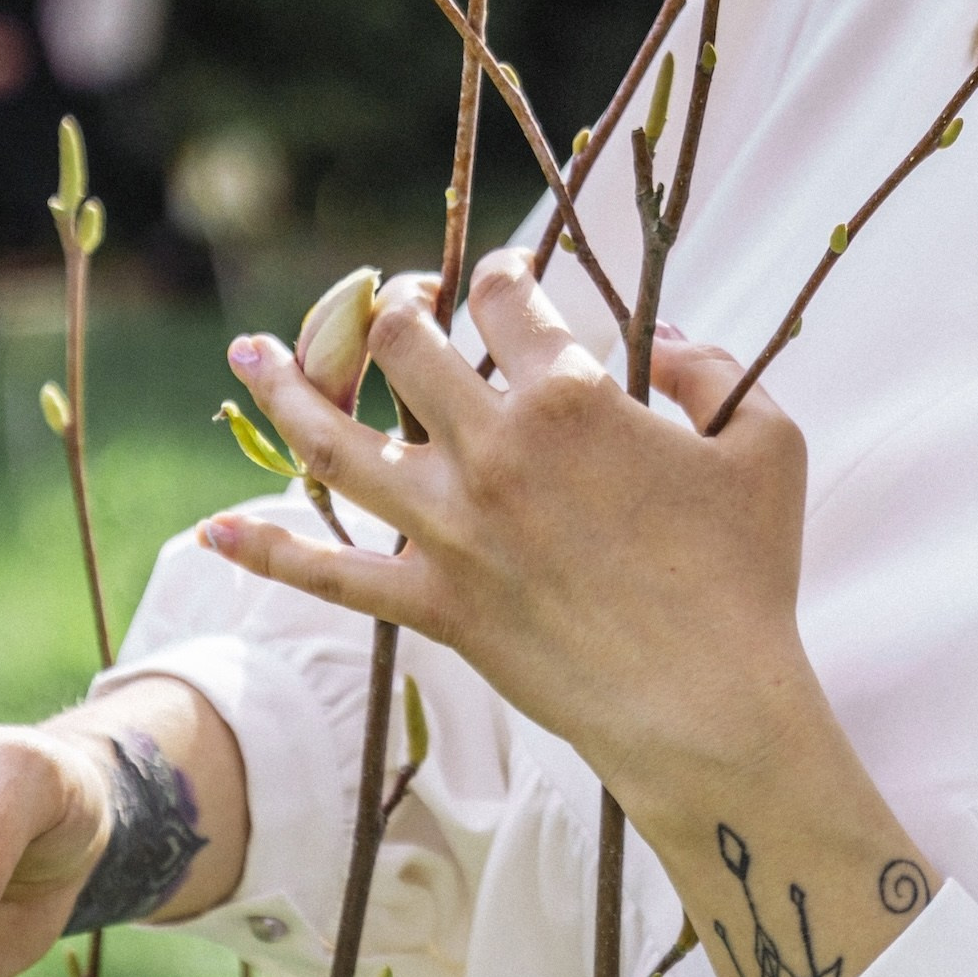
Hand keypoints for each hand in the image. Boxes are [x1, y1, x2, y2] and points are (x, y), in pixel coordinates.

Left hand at [202, 257, 819, 831]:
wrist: (707, 704)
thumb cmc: (747, 571)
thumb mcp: (763, 441)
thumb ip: (710, 370)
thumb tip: (661, 341)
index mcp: (572, 396)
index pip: (508, 297)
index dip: (503, 272)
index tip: (504, 278)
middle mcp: (494, 451)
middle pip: (405, 346)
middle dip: (392, 306)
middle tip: (394, 301)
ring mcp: (452, 531)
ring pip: (338, 442)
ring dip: (287, 388)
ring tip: (249, 352)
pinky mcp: (434, 605)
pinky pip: (331, 574)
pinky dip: (268, 552)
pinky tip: (214, 526)